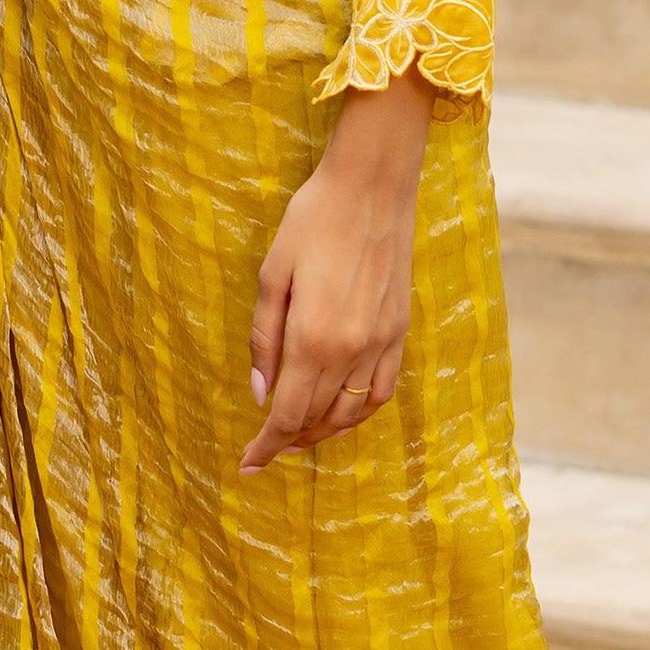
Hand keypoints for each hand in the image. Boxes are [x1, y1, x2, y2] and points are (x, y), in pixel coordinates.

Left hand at [241, 71, 433, 472]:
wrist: (373, 185)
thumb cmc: (313, 220)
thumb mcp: (273, 275)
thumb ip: (265, 337)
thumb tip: (261, 391)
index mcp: (314, 338)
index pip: (288, 413)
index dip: (267, 444)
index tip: (248, 464)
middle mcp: (352, 349)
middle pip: (319, 418)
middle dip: (290, 441)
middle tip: (267, 449)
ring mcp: (382, 342)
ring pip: (353, 412)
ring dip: (324, 432)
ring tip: (300, 436)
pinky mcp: (400, 330)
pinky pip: (382, 390)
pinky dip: (360, 412)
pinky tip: (343, 414)